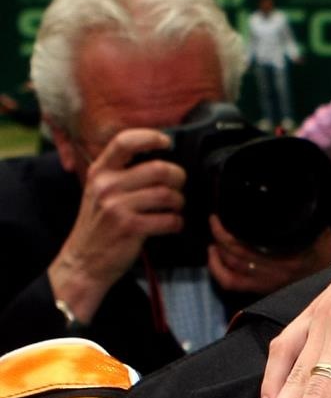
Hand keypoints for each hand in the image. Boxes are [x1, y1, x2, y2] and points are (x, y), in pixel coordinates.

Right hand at [48, 127, 184, 322]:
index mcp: (100, 172)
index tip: (167, 142)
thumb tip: (159, 159)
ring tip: (174, 208)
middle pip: (159, 169)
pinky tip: (171, 225)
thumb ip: (121, 174)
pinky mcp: (130, 227)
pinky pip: (169, 219)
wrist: (84, 261)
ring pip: (168, 194)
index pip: (125, 141)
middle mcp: (107, 185)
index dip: (151, 137)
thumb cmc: (99, 225)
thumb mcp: (100, 192)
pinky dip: (176, 223)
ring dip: (179, 203)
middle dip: (178, 178)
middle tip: (177, 187)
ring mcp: (117, 206)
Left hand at [205, 213, 330, 296]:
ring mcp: (268, 282)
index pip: (251, 240)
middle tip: (216, 219)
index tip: (225, 210)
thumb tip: (285, 194)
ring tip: (216, 233)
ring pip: (232, 265)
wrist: (328, 276)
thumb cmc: (319, 248)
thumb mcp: (316, 228)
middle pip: (237, 251)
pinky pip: (231, 282)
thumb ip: (301, 216)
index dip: (232, 226)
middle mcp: (278, 270)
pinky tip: (214, 254)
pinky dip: (217, 269)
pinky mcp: (261, 289)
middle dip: (221, 233)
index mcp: (291, 254)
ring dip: (219, 248)